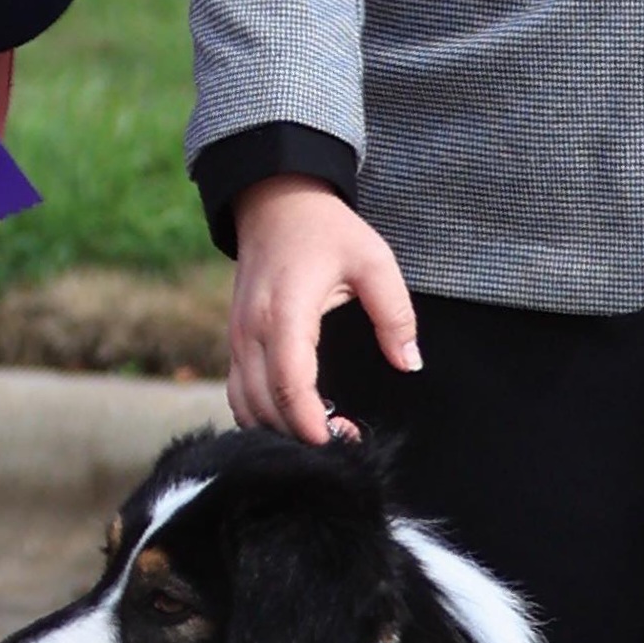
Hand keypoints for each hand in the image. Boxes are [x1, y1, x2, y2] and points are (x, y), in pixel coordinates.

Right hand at [229, 177, 420, 442]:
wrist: (274, 202)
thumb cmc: (325, 230)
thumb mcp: (373, 261)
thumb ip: (395, 314)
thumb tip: (410, 362)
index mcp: (285, 312)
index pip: (290, 383)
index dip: (311, 421)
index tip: (340, 441)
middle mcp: (250, 330)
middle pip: (265, 404)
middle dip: (301, 434)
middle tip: (345, 441)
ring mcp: (236, 337)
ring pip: (245, 405)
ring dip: (279, 428)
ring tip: (324, 431)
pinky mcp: (233, 341)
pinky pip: (238, 392)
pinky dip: (262, 413)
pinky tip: (296, 416)